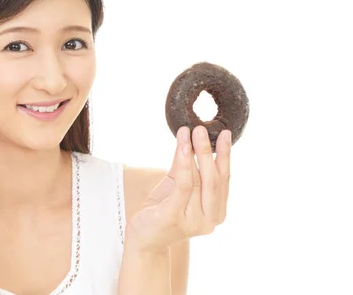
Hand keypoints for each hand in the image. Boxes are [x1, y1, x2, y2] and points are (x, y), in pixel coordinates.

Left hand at [126, 125, 230, 253]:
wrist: (144, 240)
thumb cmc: (162, 211)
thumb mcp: (176, 186)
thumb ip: (184, 166)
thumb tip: (188, 138)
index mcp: (216, 212)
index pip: (224, 179)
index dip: (225, 156)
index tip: (225, 134)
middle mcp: (209, 220)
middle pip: (213, 179)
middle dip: (209, 151)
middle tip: (202, 128)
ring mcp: (193, 221)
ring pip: (198, 180)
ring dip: (193, 152)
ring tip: (189, 132)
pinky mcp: (173, 217)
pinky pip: (183, 186)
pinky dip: (183, 164)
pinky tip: (182, 147)